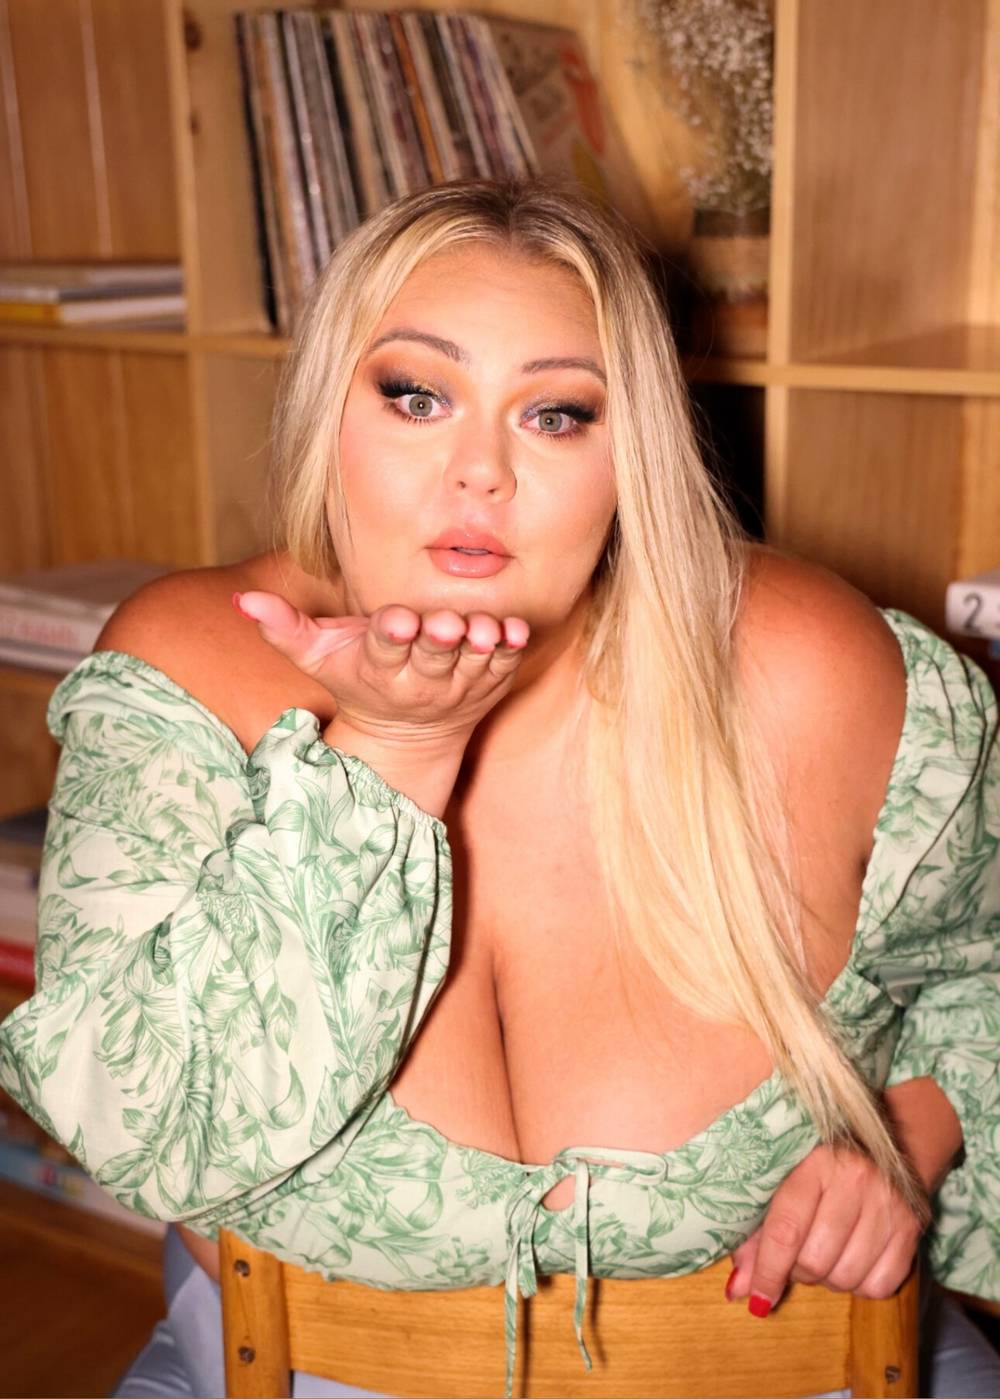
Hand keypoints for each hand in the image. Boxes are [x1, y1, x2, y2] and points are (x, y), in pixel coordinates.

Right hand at [233, 590, 529, 747]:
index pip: (385, 650)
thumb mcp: (319, 658)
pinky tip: (514, 631)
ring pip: (473, 663)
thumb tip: (242, 600)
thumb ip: (284, 628)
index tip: (397, 621)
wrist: (409, 734)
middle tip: (446, 623)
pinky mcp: (489, 682)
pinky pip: (504, 666)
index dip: (392, 635)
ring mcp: (459, 685)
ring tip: (484, 628)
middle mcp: (422, 680)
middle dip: (439, 640)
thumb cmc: (359, 680)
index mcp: (381, 667)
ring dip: (480, 644)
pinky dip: (511, 649)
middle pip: (433, 658)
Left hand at [725, 1144, 926, 1316]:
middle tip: (795, 1256)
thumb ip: (754, 1235)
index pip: (786, 1230)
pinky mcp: (913, 1227)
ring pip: (846, 1278)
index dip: (768, 1271)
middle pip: (815, 1261)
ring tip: (824, 1253)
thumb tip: (737, 1290)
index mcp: (814, 1162)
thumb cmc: (817, 1165)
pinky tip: (852, 1259)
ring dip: (827, 1279)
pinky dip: (860, 1285)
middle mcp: (856, 1180)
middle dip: (797, 1271)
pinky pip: (880, 1286)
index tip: (756, 1298)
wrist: (881, 1140)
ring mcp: (889, 1204)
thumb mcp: (780, 1182)